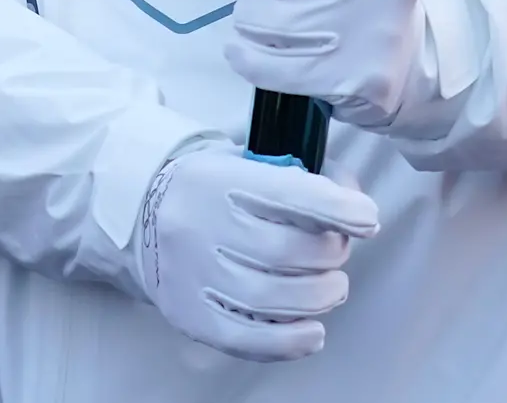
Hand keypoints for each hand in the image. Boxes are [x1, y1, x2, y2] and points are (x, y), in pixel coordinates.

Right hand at [133, 141, 379, 361]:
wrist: (140, 213)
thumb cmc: (212, 191)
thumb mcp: (248, 163)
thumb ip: (305, 176)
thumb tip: (354, 200)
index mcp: (219, 180)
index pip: (289, 194)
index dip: (337, 209)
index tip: (366, 219)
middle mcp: (200, 226)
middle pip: (287, 252)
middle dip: (331, 256)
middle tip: (337, 254)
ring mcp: (192, 275)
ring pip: (272, 298)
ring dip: (320, 297)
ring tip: (330, 287)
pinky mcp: (189, 315)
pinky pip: (246, 339)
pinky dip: (289, 341)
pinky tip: (313, 332)